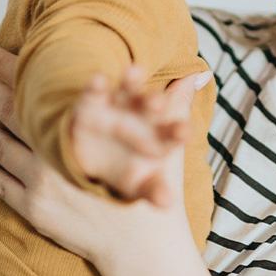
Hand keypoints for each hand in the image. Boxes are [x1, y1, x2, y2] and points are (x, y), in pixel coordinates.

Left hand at [0, 40, 206, 269]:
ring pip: (1, 147)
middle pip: (12, 113)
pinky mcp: (34, 209)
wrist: (141, 249)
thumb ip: (174, 103)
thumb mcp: (167, 144)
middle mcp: (54, 150)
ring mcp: (40, 181)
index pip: (36, 86)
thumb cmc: (157, 193)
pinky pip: (1, 183)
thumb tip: (197, 73)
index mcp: (81, 127)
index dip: (5, 66)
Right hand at [71, 65, 187, 206]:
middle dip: (154, 102)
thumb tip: (166, 203)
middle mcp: (143, 114)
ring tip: (135, 72)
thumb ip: (155, 192)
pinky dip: (96, 85)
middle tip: (158, 102)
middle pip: (152, 104)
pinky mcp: (91, 103)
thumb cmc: (128, 173)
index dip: (177, 131)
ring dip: (132, 80)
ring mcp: (118, 105)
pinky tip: (98, 80)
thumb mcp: (141, 186)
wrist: (94, 164)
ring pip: (128, 88)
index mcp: (161, 134)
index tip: (184, 132)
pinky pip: (95, 91)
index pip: (173, 131)